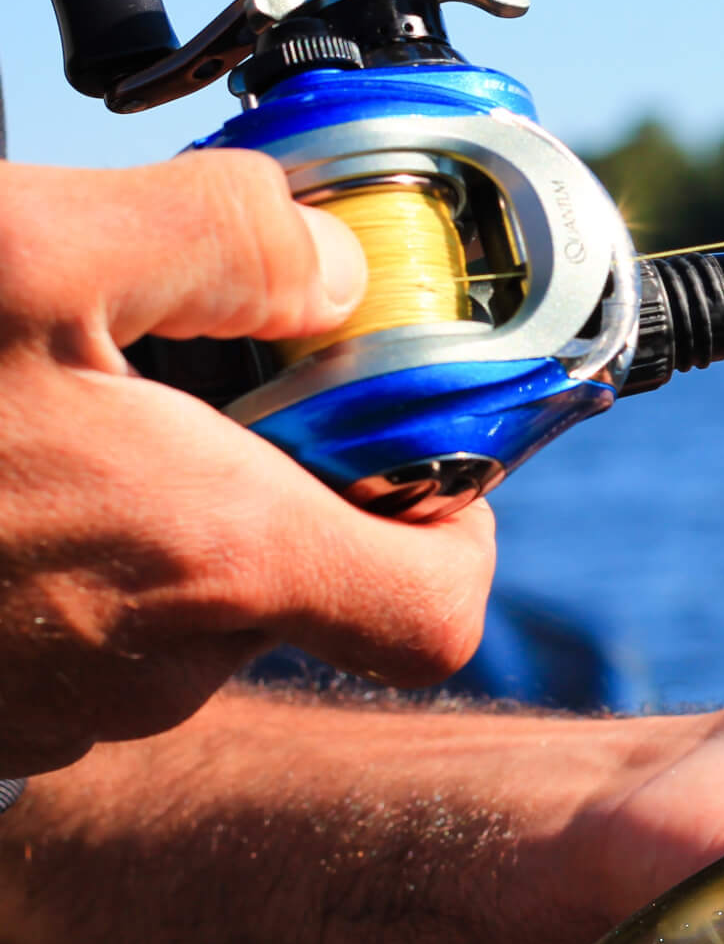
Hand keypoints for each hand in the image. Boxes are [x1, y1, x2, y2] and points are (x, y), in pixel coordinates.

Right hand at [0, 153, 494, 774]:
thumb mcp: (22, 248)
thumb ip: (220, 239)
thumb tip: (334, 261)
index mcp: (213, 561)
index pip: (437, 607)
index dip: (458, 521)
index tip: (410, 427)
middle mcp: (157, 664)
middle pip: (312, 578)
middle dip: (286, 464)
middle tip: (211, 358)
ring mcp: (62, 704)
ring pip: (193, 596)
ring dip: (170, 495)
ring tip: (73, 395)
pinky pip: (88, 622)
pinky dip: (81, 543)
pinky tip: (4, 460)